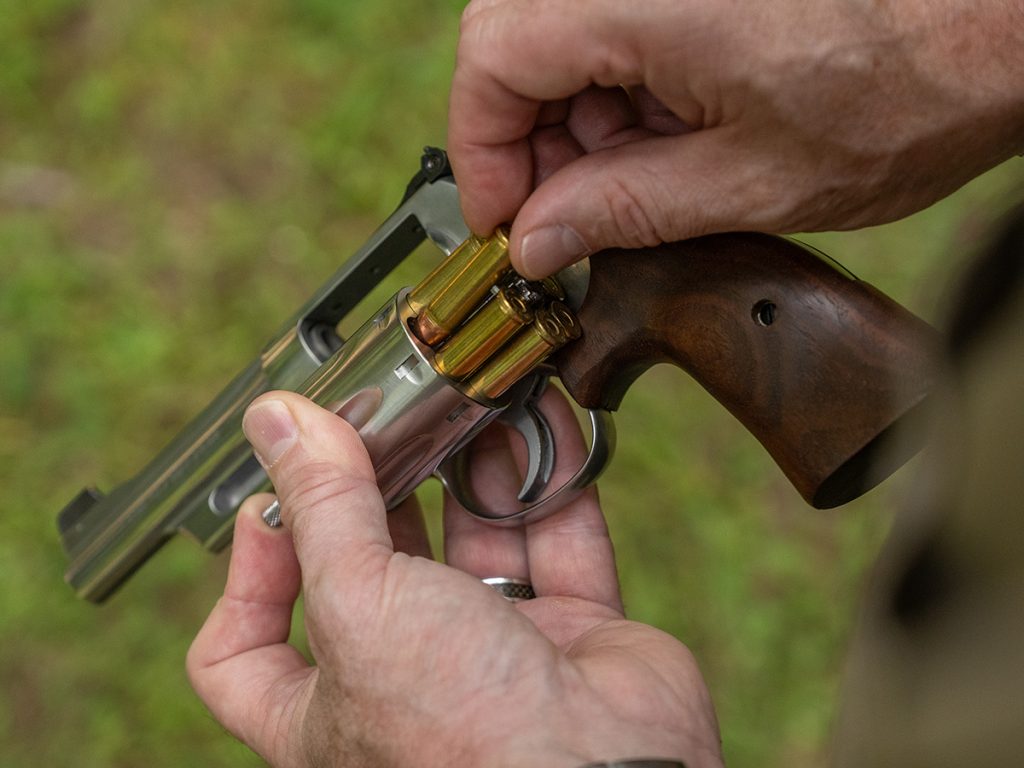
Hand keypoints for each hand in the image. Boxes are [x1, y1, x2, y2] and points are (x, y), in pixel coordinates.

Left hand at [187, 390, 723, 767]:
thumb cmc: (460, 735)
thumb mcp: (360, 605)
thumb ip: (321, 507)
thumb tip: (275, 420)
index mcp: (328, 710)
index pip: (248, 650)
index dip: (249, 575)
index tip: (270, 502)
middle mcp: (408, 682)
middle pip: (377, 566)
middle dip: (383, 486)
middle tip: (385, 414)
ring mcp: (496, 657)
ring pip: (476, 541)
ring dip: (474, 468)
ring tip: (469, 396)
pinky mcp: (573, 635)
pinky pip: (559, 540)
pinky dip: (551, 480)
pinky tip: (541, 418)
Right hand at [448, 0, 1023, 277]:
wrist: (1007, 16)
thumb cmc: (909, 83)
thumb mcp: (748, 179)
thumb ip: (620, 209)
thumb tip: (536, 239)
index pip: (492, 60)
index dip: (484, 151)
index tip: (508, 220)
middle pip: (519, 43)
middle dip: (536, 141)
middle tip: (579, 213)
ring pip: (564, 32)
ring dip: (586, 118)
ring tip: (649, 177)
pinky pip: (617, 18)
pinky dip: (628, 85)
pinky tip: (677, 132)